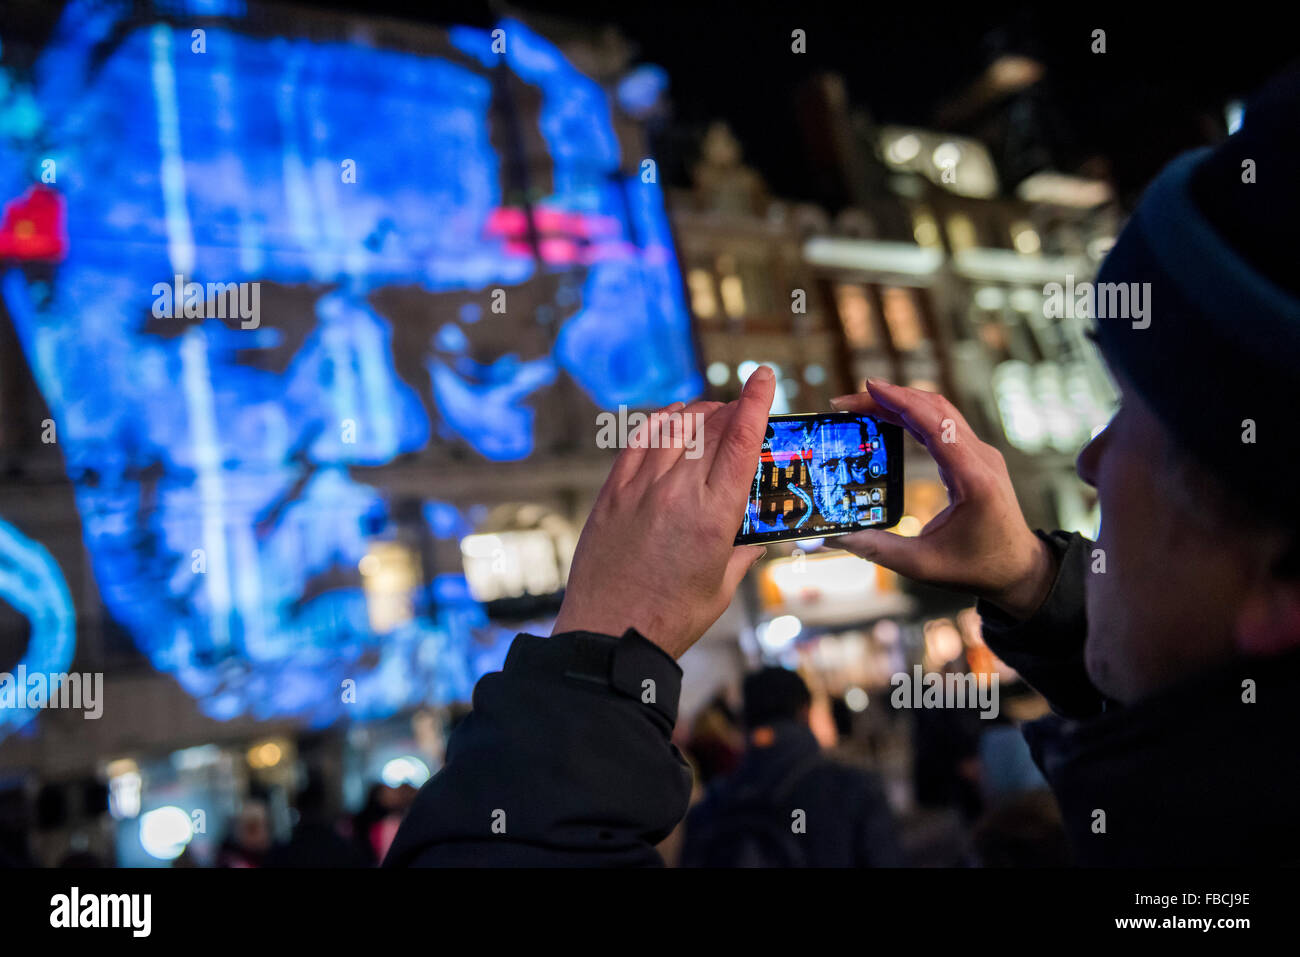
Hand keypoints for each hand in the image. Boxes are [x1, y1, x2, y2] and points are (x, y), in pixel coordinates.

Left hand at [552, 367, 776, 657]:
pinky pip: (638, 440)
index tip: (764, 376)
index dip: (756, 402)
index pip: (740, 441)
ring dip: (698, 412)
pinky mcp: (612, 492)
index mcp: (713, 517)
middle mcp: (676, 492)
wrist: (608, 634)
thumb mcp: (722, 586)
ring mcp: (639, 488)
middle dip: (731, 409)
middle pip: (710, 426)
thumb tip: (758, 534)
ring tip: (711, 416)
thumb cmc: (671, 617)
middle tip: (743, 411)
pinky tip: (672, 420)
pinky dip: (661, 422)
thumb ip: (744, 551)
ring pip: (674, 425)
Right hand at [831, 379, 1056, 619]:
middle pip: (934, 409)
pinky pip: (943, 425)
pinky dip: (913, 415)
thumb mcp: (924, 566)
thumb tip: (837, 537)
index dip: (900, 401)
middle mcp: (981, 458)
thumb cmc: (978, 568)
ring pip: (939, 411)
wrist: (1019, 569)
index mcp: (973, 479)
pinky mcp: (976, 458)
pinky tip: (888, 418)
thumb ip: (879, 549)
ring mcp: (981, 454)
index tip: (868, 388)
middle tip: (848, 402)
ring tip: (862, 405)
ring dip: (901, 403)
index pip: (935, 424)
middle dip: (890, 398)